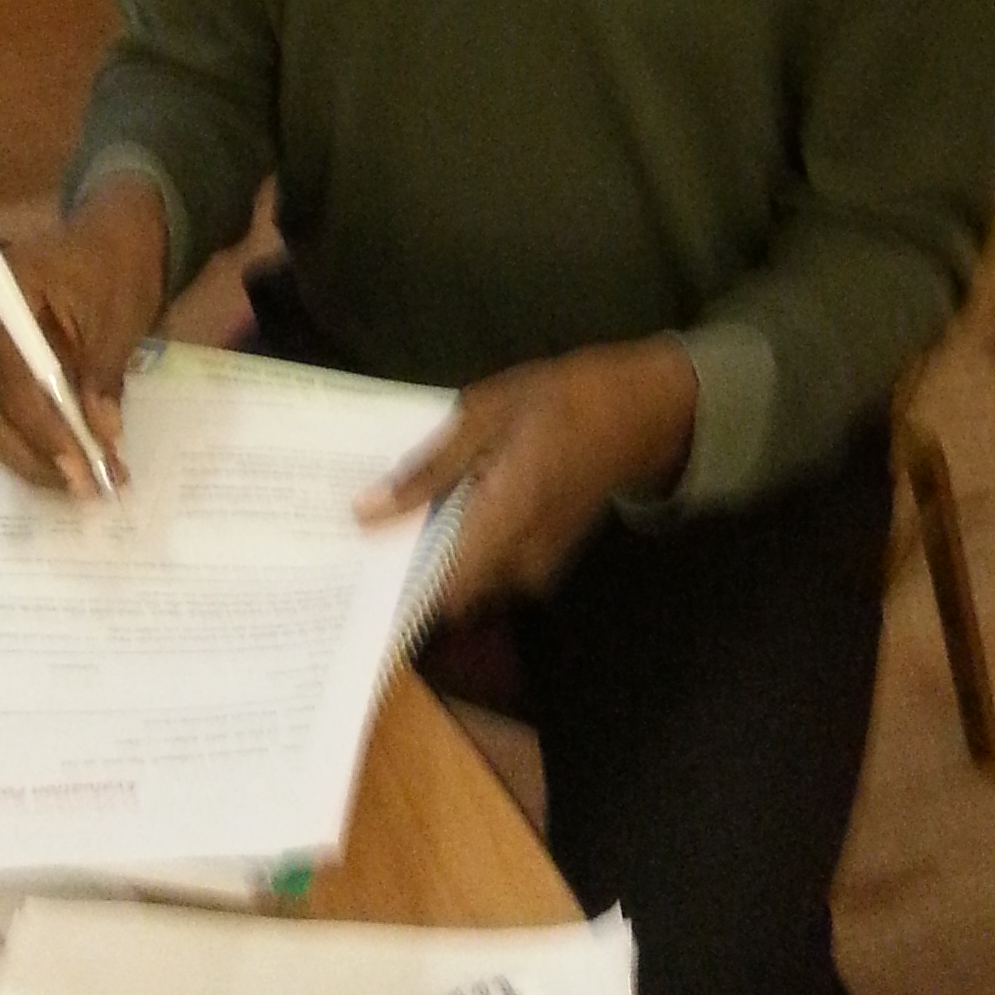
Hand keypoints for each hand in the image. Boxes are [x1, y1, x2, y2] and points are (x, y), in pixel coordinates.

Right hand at [0, 178, 169, 497]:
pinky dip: (29, 440)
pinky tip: (65, 462)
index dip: (45, 430)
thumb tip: (102, 437)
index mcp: (5, 291)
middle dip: (36, 455)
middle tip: (85, 488)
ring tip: (81, 484)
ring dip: (32, 456)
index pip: (13, 379)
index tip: (81, 468)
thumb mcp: (122, 317)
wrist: (113, 234)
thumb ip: (105, 376)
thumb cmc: (119, 265)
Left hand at [358, 339, 698, 612]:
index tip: (353, 566)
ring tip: (400, 515)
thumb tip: (366, 511)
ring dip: (435, 558)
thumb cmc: (563, 400)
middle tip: (366, 533)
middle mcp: (521, 559)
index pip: (437, 590)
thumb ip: (428, 467)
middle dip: (407, 570)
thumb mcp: (486, 413)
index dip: (393, 589)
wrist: (640, 412)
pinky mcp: (543, 560)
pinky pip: (490, 570)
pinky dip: (462, 549)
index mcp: (506, 518)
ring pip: (468, 585)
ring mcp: (536, 566)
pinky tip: (446, 508)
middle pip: (447, 594)